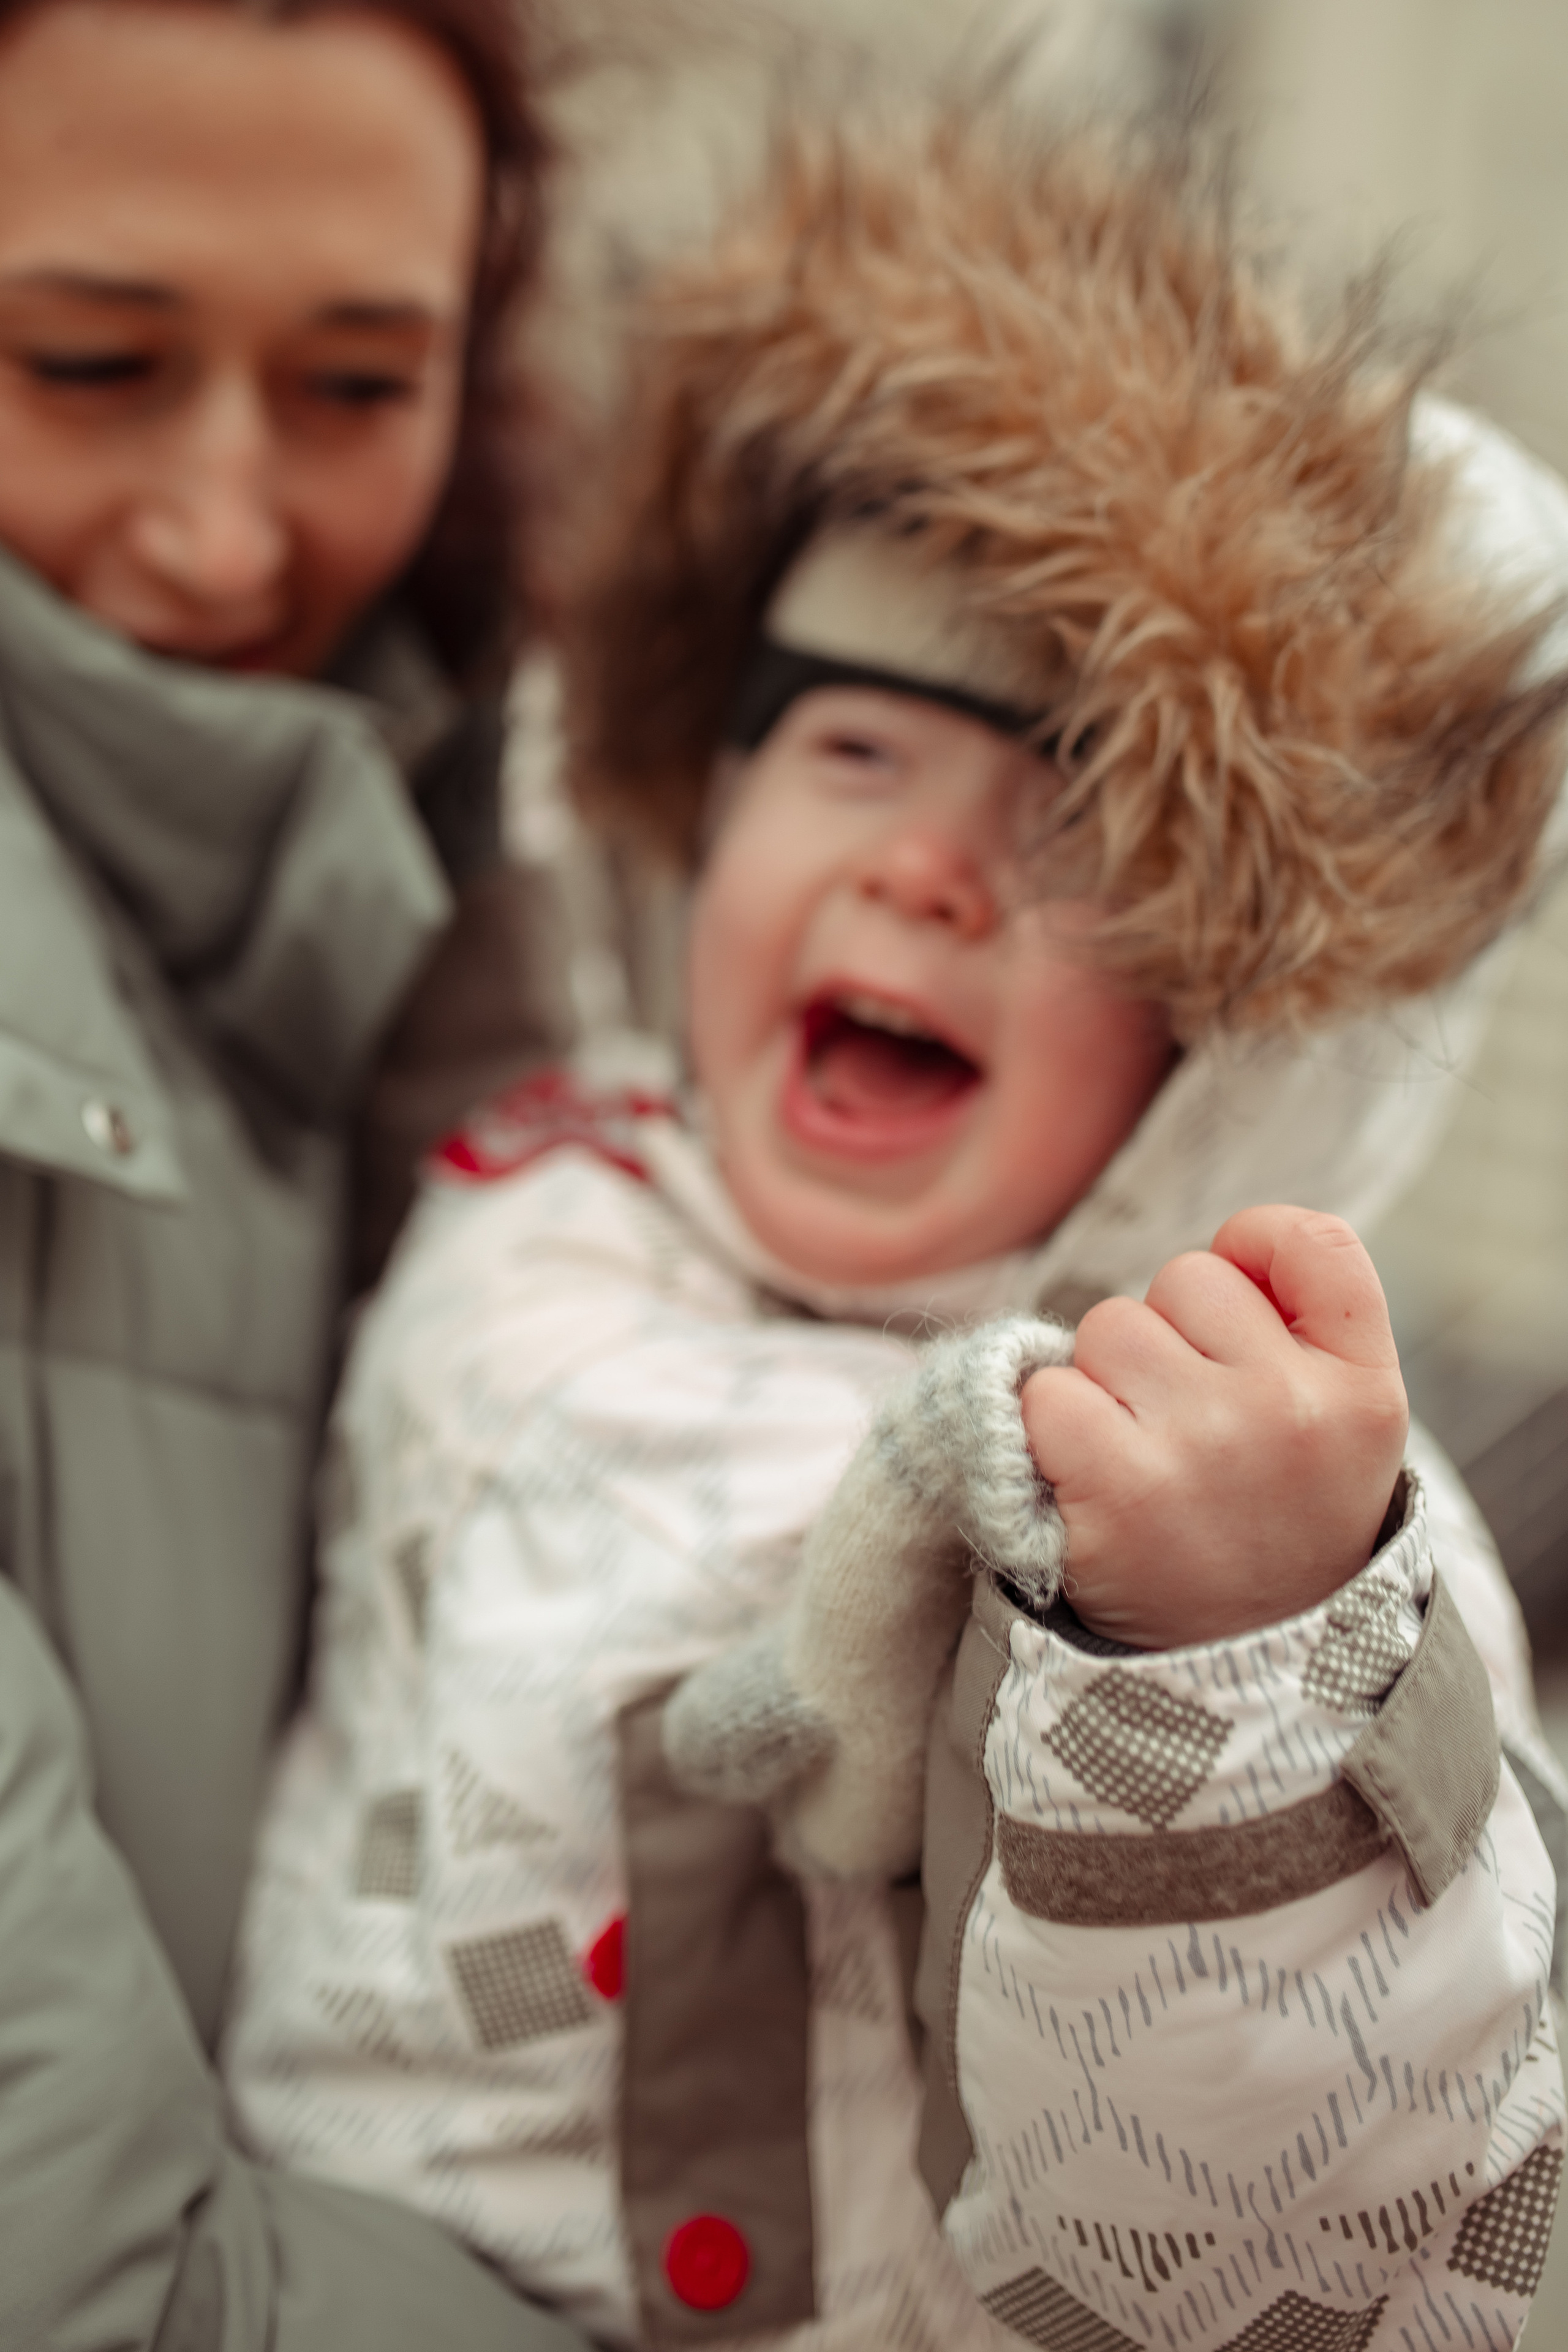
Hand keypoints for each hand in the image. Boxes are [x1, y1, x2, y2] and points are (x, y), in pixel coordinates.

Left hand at [1019, 1206, 1408, 1647]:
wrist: (1235, 1680)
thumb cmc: (1271, 1529)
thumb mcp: (1337, 1434)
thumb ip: (1302, 1329)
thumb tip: (1223, 1246)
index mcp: (1363, 1392)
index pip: (1316, 1244)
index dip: (1256, 1246)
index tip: (1240, 1292)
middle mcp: (1292, 1410)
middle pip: (1186, 1280)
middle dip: (1168, 1339)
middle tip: (1188, 1430)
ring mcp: (1207, 1445)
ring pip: (1108, 1327)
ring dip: (1104, 1383)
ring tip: (1143, 1460)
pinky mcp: (1119, 1484)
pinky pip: (1048, 1392)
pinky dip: (1049, 1432)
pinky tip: (1089, 1484)